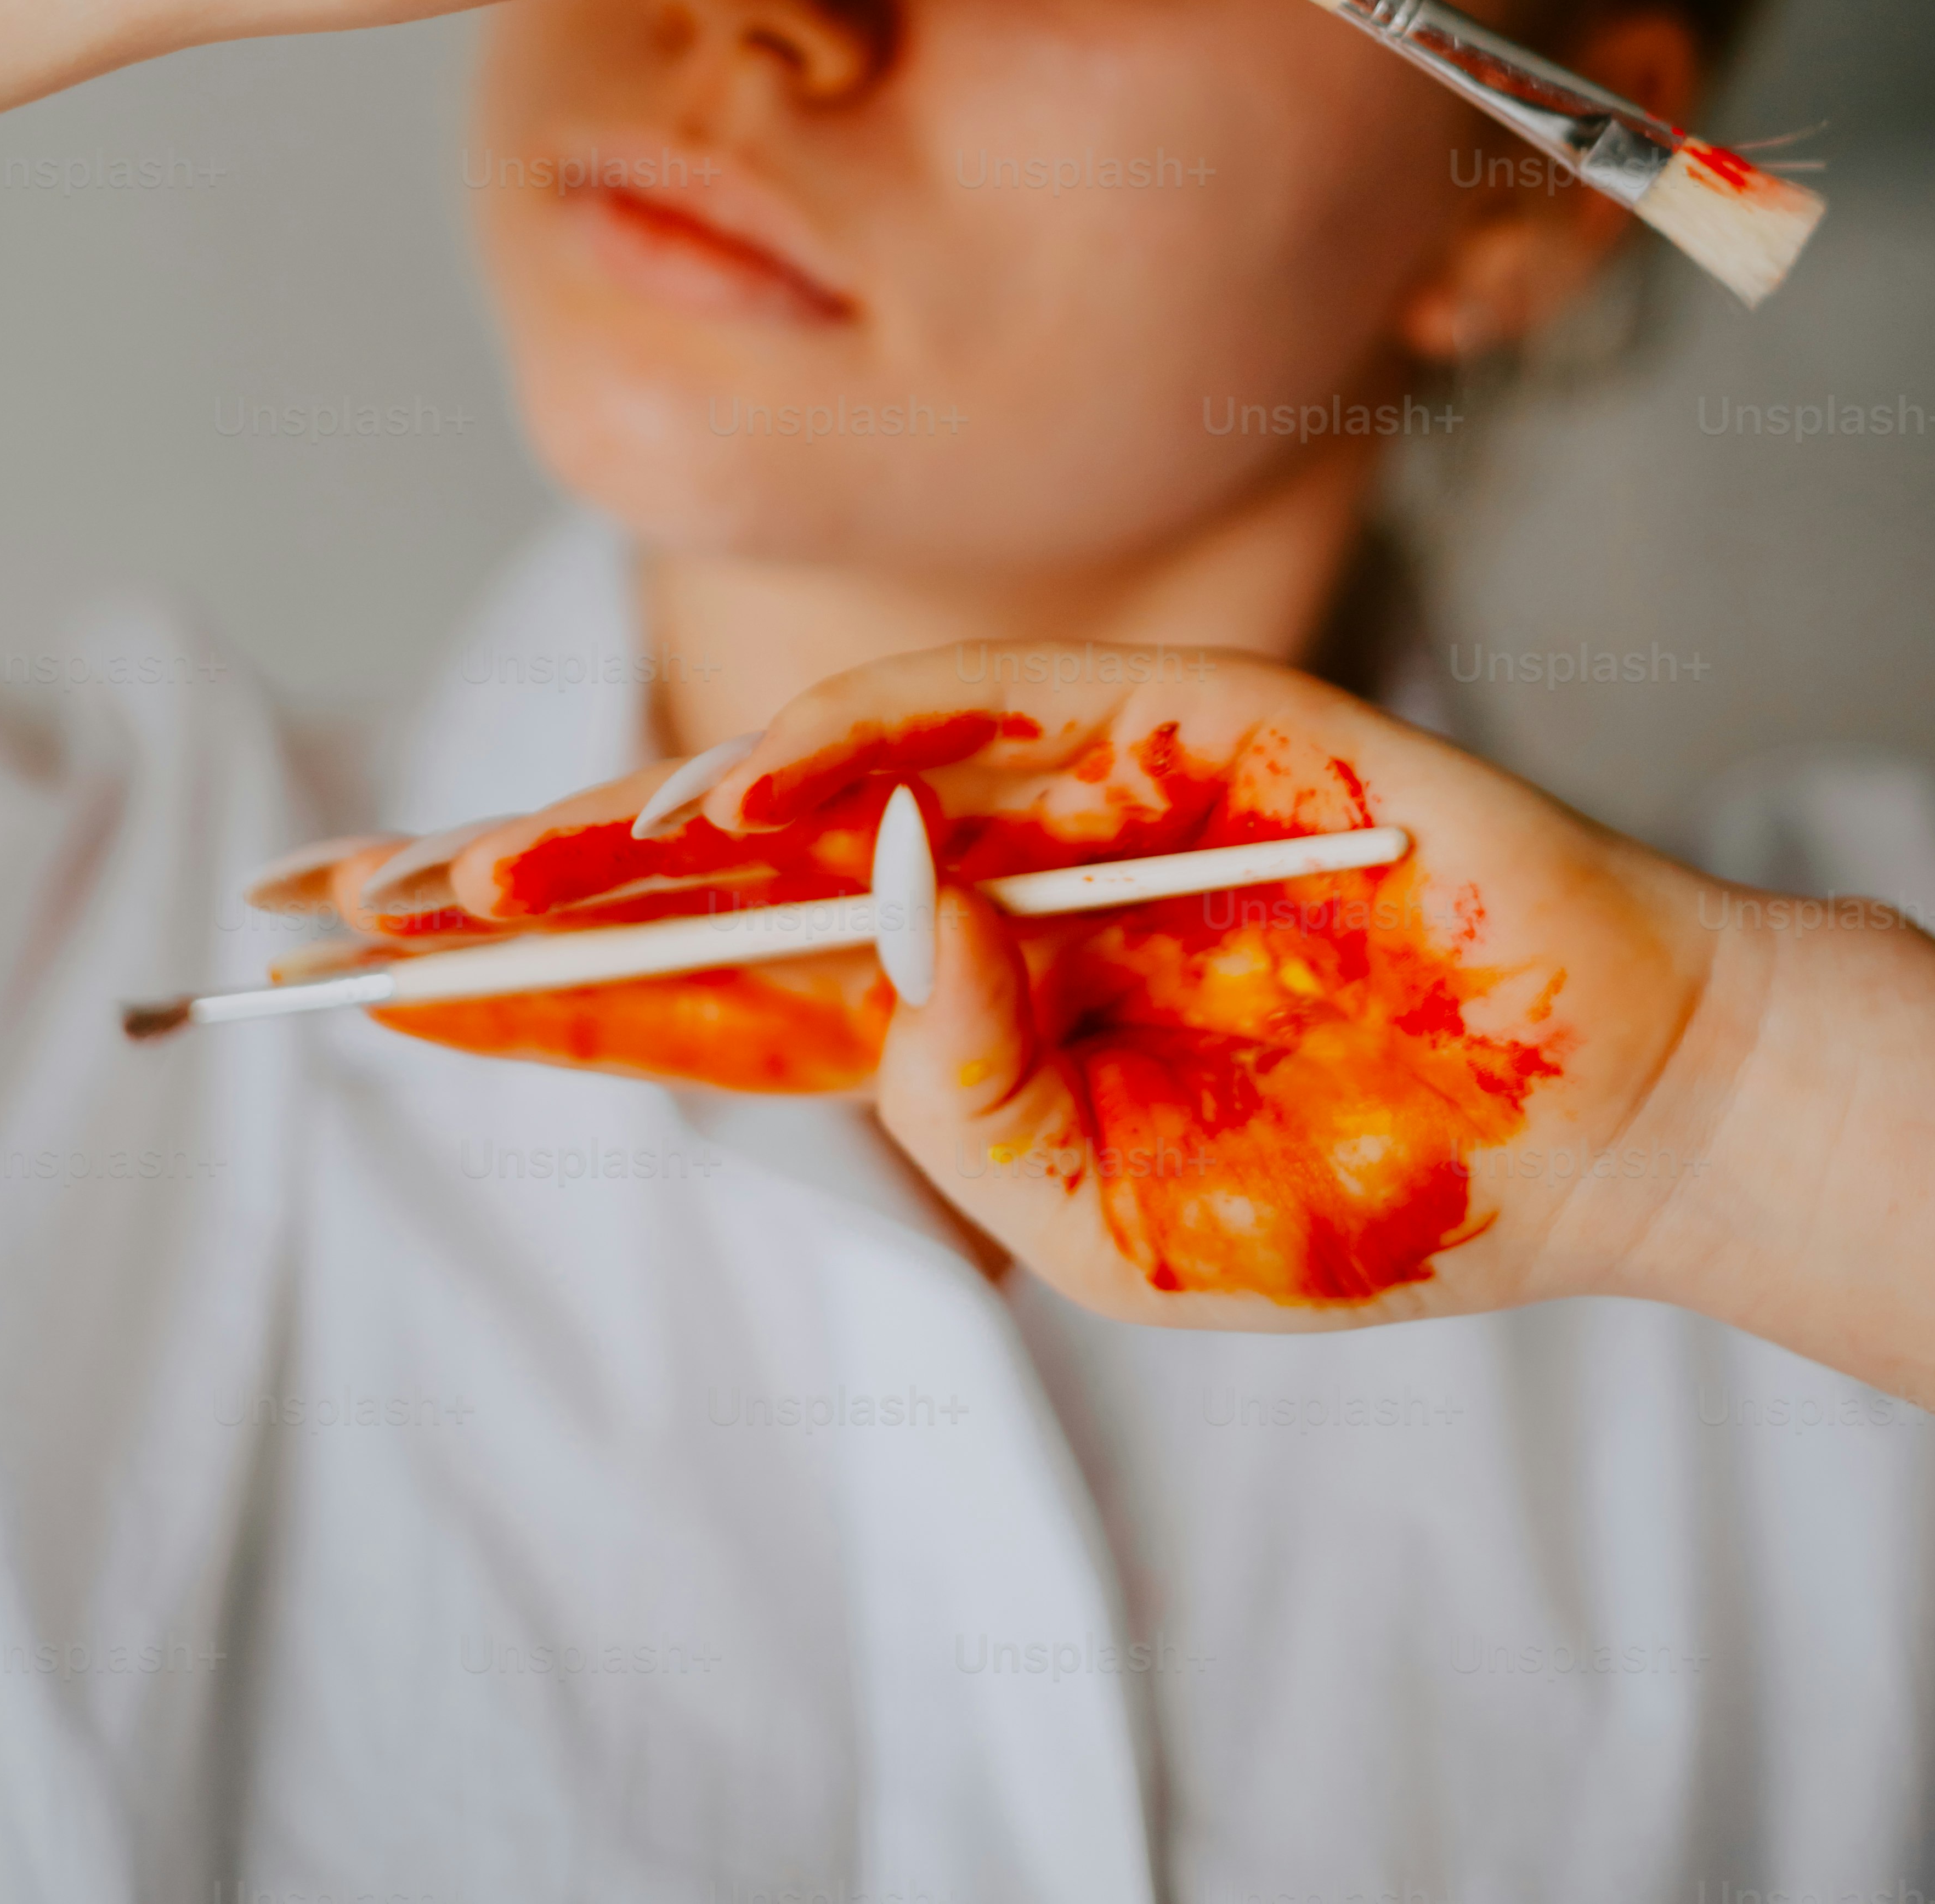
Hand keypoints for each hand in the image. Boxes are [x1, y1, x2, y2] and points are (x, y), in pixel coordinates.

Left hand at [287, 644, 1713, 1331]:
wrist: (1587, 1118)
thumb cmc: (1356, 1190)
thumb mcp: (1111, 1219)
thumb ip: (967, 1099)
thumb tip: (865, 925)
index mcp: (959, 1005)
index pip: (710, 983)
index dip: (547, 977)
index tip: (377, 977)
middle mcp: (984, 873)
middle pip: (714, 864)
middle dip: (530, 878)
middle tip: (347, 898)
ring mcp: (1069, 783)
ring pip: (809, 771)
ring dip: (635, 825)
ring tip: (483, 874)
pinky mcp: (1168, 715)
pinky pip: (973, 717)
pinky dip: (847, 751)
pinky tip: (725, 811)